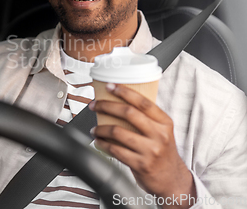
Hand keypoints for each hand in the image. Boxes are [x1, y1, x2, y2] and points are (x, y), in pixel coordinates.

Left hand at [89, 83, 196, 208]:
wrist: (172, 181)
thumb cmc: (162, 153)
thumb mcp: (162, 133)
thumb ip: (147, 119)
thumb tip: (118, 102)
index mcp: (165, 123)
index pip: (143, 102)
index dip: (125, 92)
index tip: (110, 86)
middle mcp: (160, 135)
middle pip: (128, 113)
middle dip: (106, 106)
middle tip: (94, 105)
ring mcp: (151, 150)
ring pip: (118, 132)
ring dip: (101, 128)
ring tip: (94, 128)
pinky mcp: (141, 164)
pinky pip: (115, 150)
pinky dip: (102, 144)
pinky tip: (98, 141)